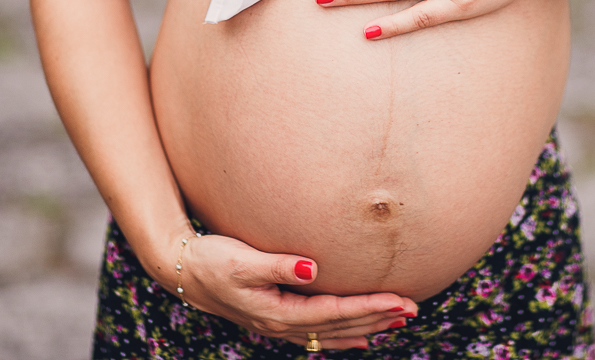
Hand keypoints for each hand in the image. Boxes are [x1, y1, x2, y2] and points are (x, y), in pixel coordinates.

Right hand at [178, 234, 417, 350]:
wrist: (180, 271)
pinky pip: (319, 332)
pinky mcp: (275, 317)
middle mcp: (281, 325)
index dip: (369, 307)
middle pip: (339, 326)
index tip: (399, 300)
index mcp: (277, 312)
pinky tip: (361, 335)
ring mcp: (279, 325)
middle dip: (377, 317)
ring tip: (398, 321)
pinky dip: (344, 333)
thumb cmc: (210, 260)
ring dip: (366, 326)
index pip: (334, 313)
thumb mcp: (241, 260)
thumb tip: (313, 267)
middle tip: (413, 308)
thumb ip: (278, 265)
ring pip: (332, 332)